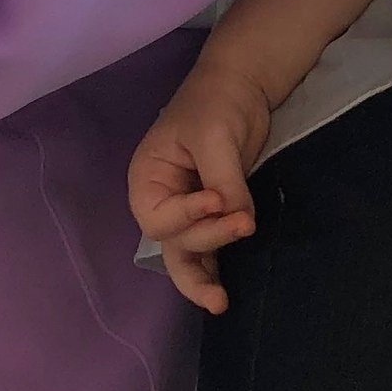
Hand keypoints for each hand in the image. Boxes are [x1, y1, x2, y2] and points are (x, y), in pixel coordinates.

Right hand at [129, 62, 272, 315]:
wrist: (241, 87)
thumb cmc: (215, 104)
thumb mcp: (214, 138)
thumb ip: (225, 181)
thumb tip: (240, 220)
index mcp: (147, 180)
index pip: (161, 216)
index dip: (189, 215)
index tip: (219, 198)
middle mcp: (161, 201)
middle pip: (174, 242)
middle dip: (207, 240)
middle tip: (244, 225)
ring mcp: (186, 211)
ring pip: (186, 256)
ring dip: (202, 279)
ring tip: (219, 303)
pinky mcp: (212, 215)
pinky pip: (208, 250)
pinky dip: (215, 269)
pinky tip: (224, 293)